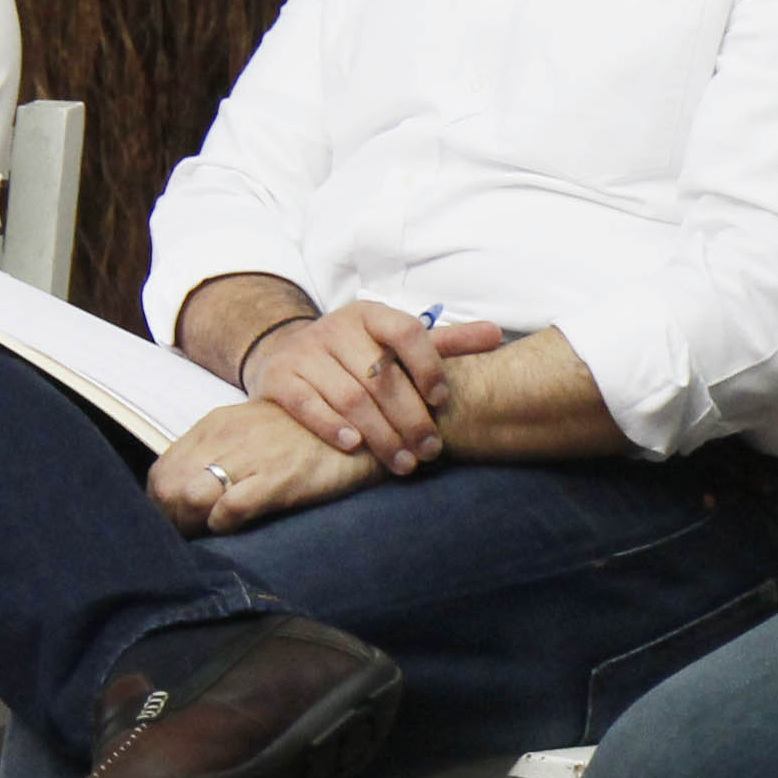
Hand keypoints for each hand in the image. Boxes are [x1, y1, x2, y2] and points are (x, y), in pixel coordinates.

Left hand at [146, 400, 384, 534]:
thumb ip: (221, 456)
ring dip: (194, 525)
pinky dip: (224, 524)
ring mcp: (251, 455)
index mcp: (216, 425)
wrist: (364, 424)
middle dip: (172, 520)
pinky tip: (237, 527)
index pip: (162, 472)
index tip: (179, 525)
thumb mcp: (254, 434)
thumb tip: (190, 497)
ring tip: (211, 537)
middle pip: (167, 487)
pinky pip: (230, 507)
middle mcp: (226, 436)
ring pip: (190, 496)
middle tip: (191, 538)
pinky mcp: (279, 477)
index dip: (162, 506)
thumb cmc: (307, 436)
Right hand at [237, 302, 504, 475]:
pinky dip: (331, 427)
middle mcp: (336, 328)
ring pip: (349, 397)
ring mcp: (306, 353)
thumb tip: (497, 336)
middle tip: (430, 450)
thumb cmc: (354, 354)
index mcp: (370, 315)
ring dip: (380, 434)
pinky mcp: (280, 379)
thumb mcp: (393, 343)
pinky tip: (355, 446)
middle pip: (380, 376)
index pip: (406, 331)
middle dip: (410, 418)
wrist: (286, 355)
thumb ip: (442, 344)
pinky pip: (308, 405)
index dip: (428, 367)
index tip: (443, 401)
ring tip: (403, 462)